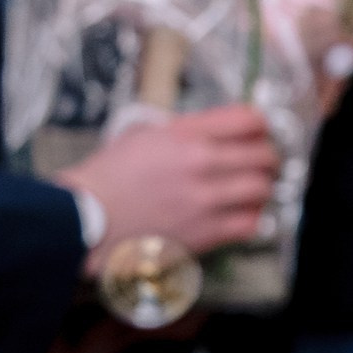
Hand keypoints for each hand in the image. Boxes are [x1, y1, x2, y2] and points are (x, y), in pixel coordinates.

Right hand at [62, 106, 278, 259]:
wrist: (84, 219)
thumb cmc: (108, 177)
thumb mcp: (143, 134)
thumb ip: (186, 129)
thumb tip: (219, 130)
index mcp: (185, 135)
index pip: (248, 119)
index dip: (261, 125)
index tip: (260, 132)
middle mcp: (201, 164)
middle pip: (264, 154)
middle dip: (267, 157)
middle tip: (262, 162)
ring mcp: (205, 200)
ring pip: (262, 188)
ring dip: (262, 187)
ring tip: (253, 189)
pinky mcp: (204, 232)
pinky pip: (251, 223)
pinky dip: (253, 217)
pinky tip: (242, 214)